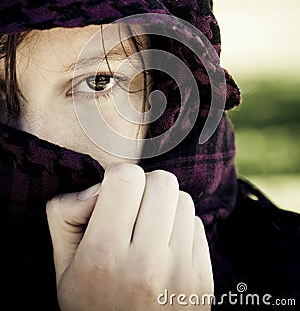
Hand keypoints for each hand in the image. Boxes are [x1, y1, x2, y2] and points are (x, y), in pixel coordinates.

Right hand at [46, 163, 212, 309]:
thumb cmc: (91, 307)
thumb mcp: (62, 266)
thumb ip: (64, 215)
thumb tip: (96, 187)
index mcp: (103, 258)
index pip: (127, 178)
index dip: (117, 178)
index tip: (113, 195)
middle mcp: (146, 265)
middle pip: (162, 181)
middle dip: (145, 187)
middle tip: (133, 209)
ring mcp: (181, 274)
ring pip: (183, 199)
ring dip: (164, 206)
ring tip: (149, 229)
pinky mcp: (204, 282)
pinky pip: (197, 225)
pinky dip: (180, 228)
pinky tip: (164, 249)